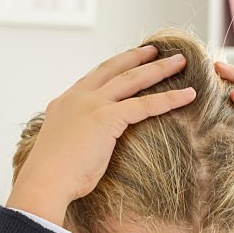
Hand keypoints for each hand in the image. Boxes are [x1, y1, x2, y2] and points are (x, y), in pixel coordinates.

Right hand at [7, 45, 195, 225]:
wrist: (44, 182)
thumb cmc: (52, 177)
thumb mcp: (63, 148)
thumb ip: (76, 138)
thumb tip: (87, 148)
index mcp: (65, 102)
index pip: (94, 77)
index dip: (115, 67)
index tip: (129, 60)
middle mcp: (78, 97)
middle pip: (114, 69)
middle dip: (138, 57)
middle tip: (156, 50)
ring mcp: (92, 104)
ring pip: (133, 80)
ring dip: (159, 69)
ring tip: (180, 61)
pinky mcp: (107, 118)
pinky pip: (145, 105)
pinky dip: (169, 99)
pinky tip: (188, 95)